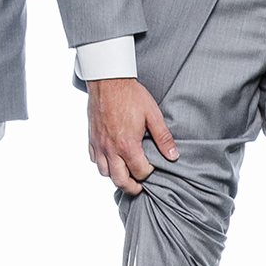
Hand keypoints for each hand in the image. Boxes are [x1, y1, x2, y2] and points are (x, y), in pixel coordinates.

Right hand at [87, 76, 179, 195]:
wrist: (107, 79)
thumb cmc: (130, 95)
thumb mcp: (153, 114)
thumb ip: (163, 138)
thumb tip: (173, 156)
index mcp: (127, 145)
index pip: (139, 172)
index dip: (148, 174)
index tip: (153, 168)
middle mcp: (110, 148)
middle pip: (119, 180)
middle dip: (131, 187)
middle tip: (139, 185)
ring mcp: (99, 144)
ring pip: (104, 172)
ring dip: (116, 176)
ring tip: (126, 171)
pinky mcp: (92, 137)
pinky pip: (94, 159)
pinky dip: (103, 163)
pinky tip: (112, 158)